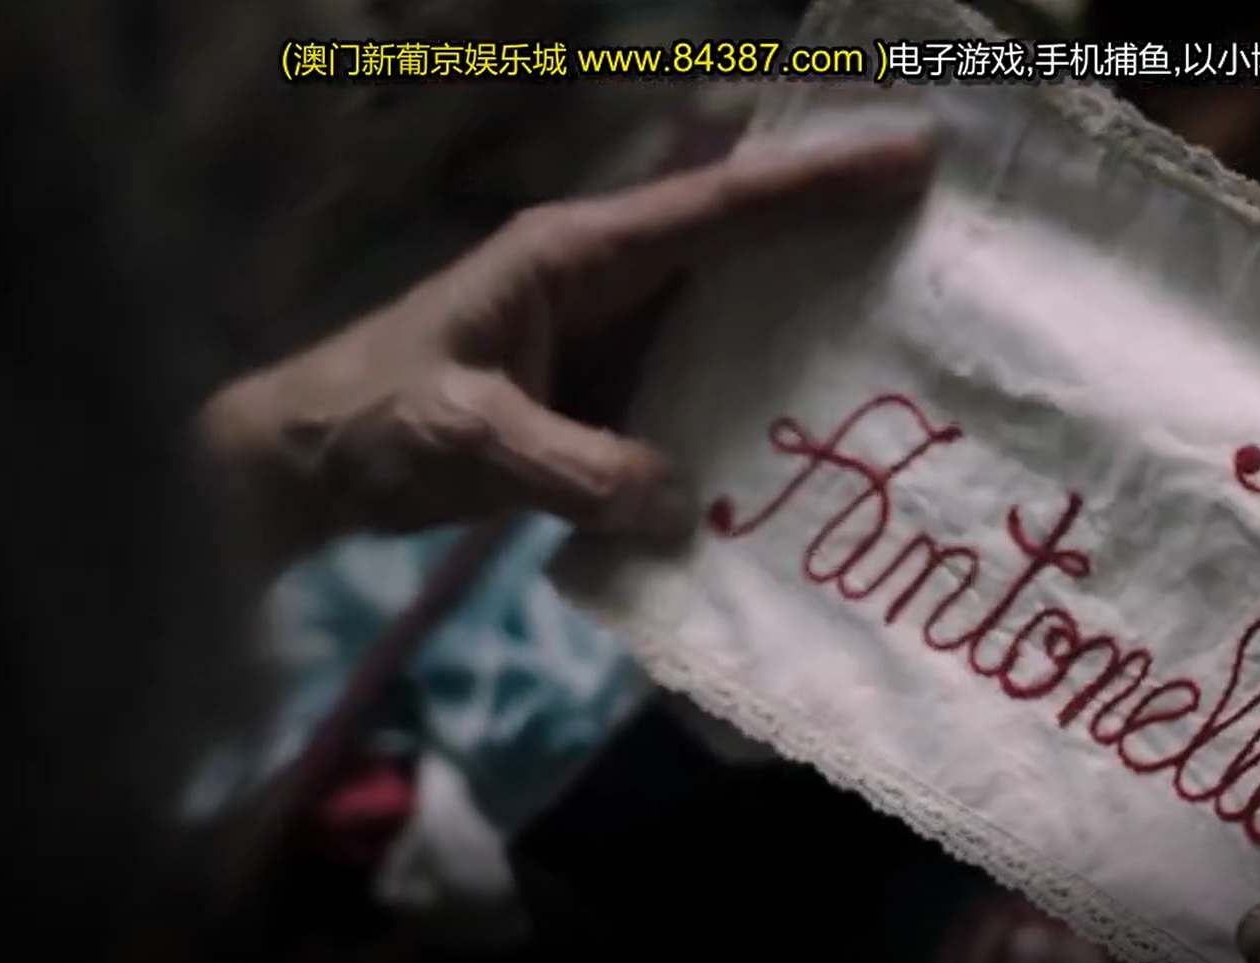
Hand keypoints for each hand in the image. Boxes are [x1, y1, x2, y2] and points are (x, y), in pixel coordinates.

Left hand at [200, 132, 933, 567]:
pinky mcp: (614, 390)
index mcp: (575, 254)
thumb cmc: (376, 424)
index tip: (909, 157)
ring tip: (912, 307)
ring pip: (734, 301)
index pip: (714, 208)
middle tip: (943, 214)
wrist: (316, 462)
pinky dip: (766, 382)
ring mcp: (614, 334)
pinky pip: (708, 374)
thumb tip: (682, 509)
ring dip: (814, 299)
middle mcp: (607, 278)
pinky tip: (820, 413)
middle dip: (838, 215)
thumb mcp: (467, 437)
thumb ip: (574, 468)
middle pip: (742, 234)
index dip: (814, 183)